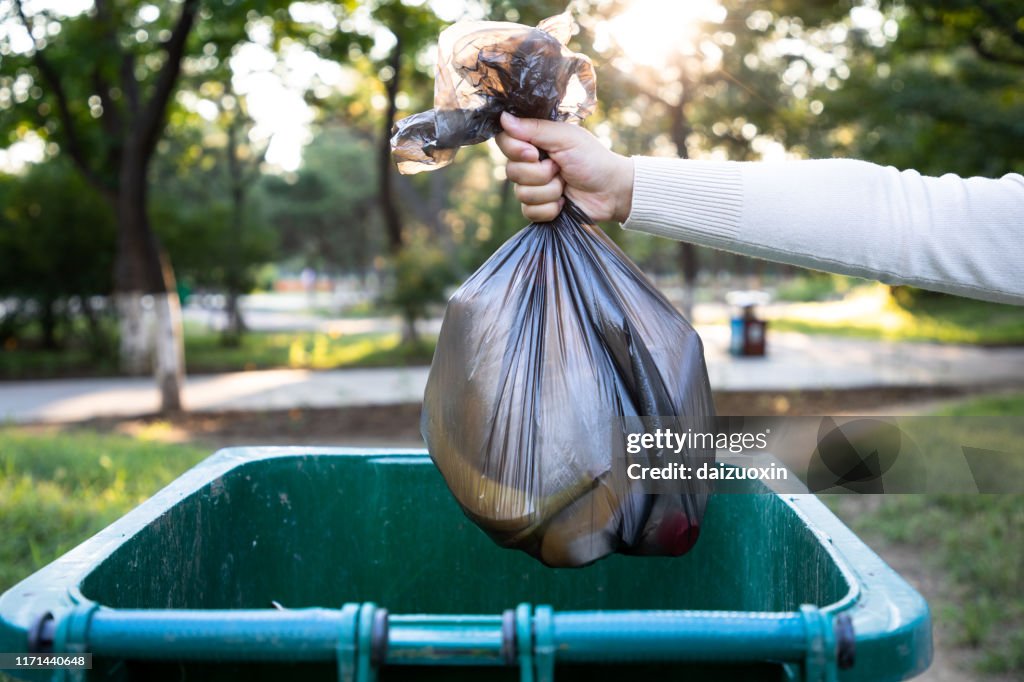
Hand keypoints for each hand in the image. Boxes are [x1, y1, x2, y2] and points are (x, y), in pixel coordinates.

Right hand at [496, 112, 633, 222]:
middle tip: (560, 169)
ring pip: (521, 194)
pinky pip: (529, 212)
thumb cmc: (592, 159)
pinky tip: (564, 202)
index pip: (504, 141)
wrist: (611, 191)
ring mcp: (533, 187)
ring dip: (549, 191)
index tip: (534, 153)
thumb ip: (534, 128)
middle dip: (540, 174)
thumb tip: (503, 118)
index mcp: (534, 141)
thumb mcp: (566, 138)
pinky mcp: (539, 208)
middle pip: (511, 171)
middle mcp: (529, 163)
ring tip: (565, 185)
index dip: (515, 150)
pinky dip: (550, 208)